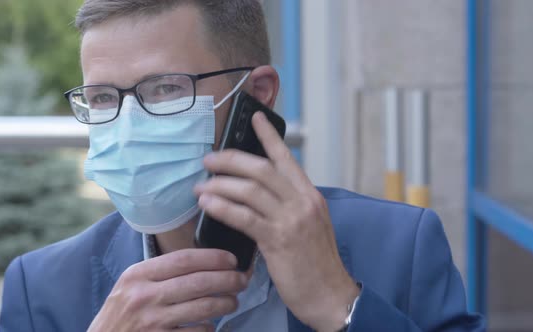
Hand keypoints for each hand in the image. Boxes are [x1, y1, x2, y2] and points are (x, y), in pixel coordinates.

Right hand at [88, 249, 248, 331]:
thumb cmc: (121, 316)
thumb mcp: (131, 287)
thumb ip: (160, 273)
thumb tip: (205, 262)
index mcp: (137, 275)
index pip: (184, 259)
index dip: (213, 257)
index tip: (231, 259)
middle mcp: (143, 297)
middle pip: (199, 282)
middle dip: (228, 279)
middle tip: (242, 280)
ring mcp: (152, 322)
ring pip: (204, 308)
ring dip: (226, 303)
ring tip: (233, 301)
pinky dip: (210, 328)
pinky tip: (212, 325)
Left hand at [195, 112, 359, 331]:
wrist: (331, 295)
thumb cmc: (317, 264)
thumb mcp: (310, 226)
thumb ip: (289, 206)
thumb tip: (257, 194)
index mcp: (310, 196)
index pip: (287, 158)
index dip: (269, 136)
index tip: (255, 118)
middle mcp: (303, 202)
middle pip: (262, 169)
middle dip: (231, 160)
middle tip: (210, 160)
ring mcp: (292, 220)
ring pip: (250, 189)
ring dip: (220, 184)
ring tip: (201, 186)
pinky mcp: (278, 240)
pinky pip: (244, 217)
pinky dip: (222, 207)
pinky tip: (208, 204)